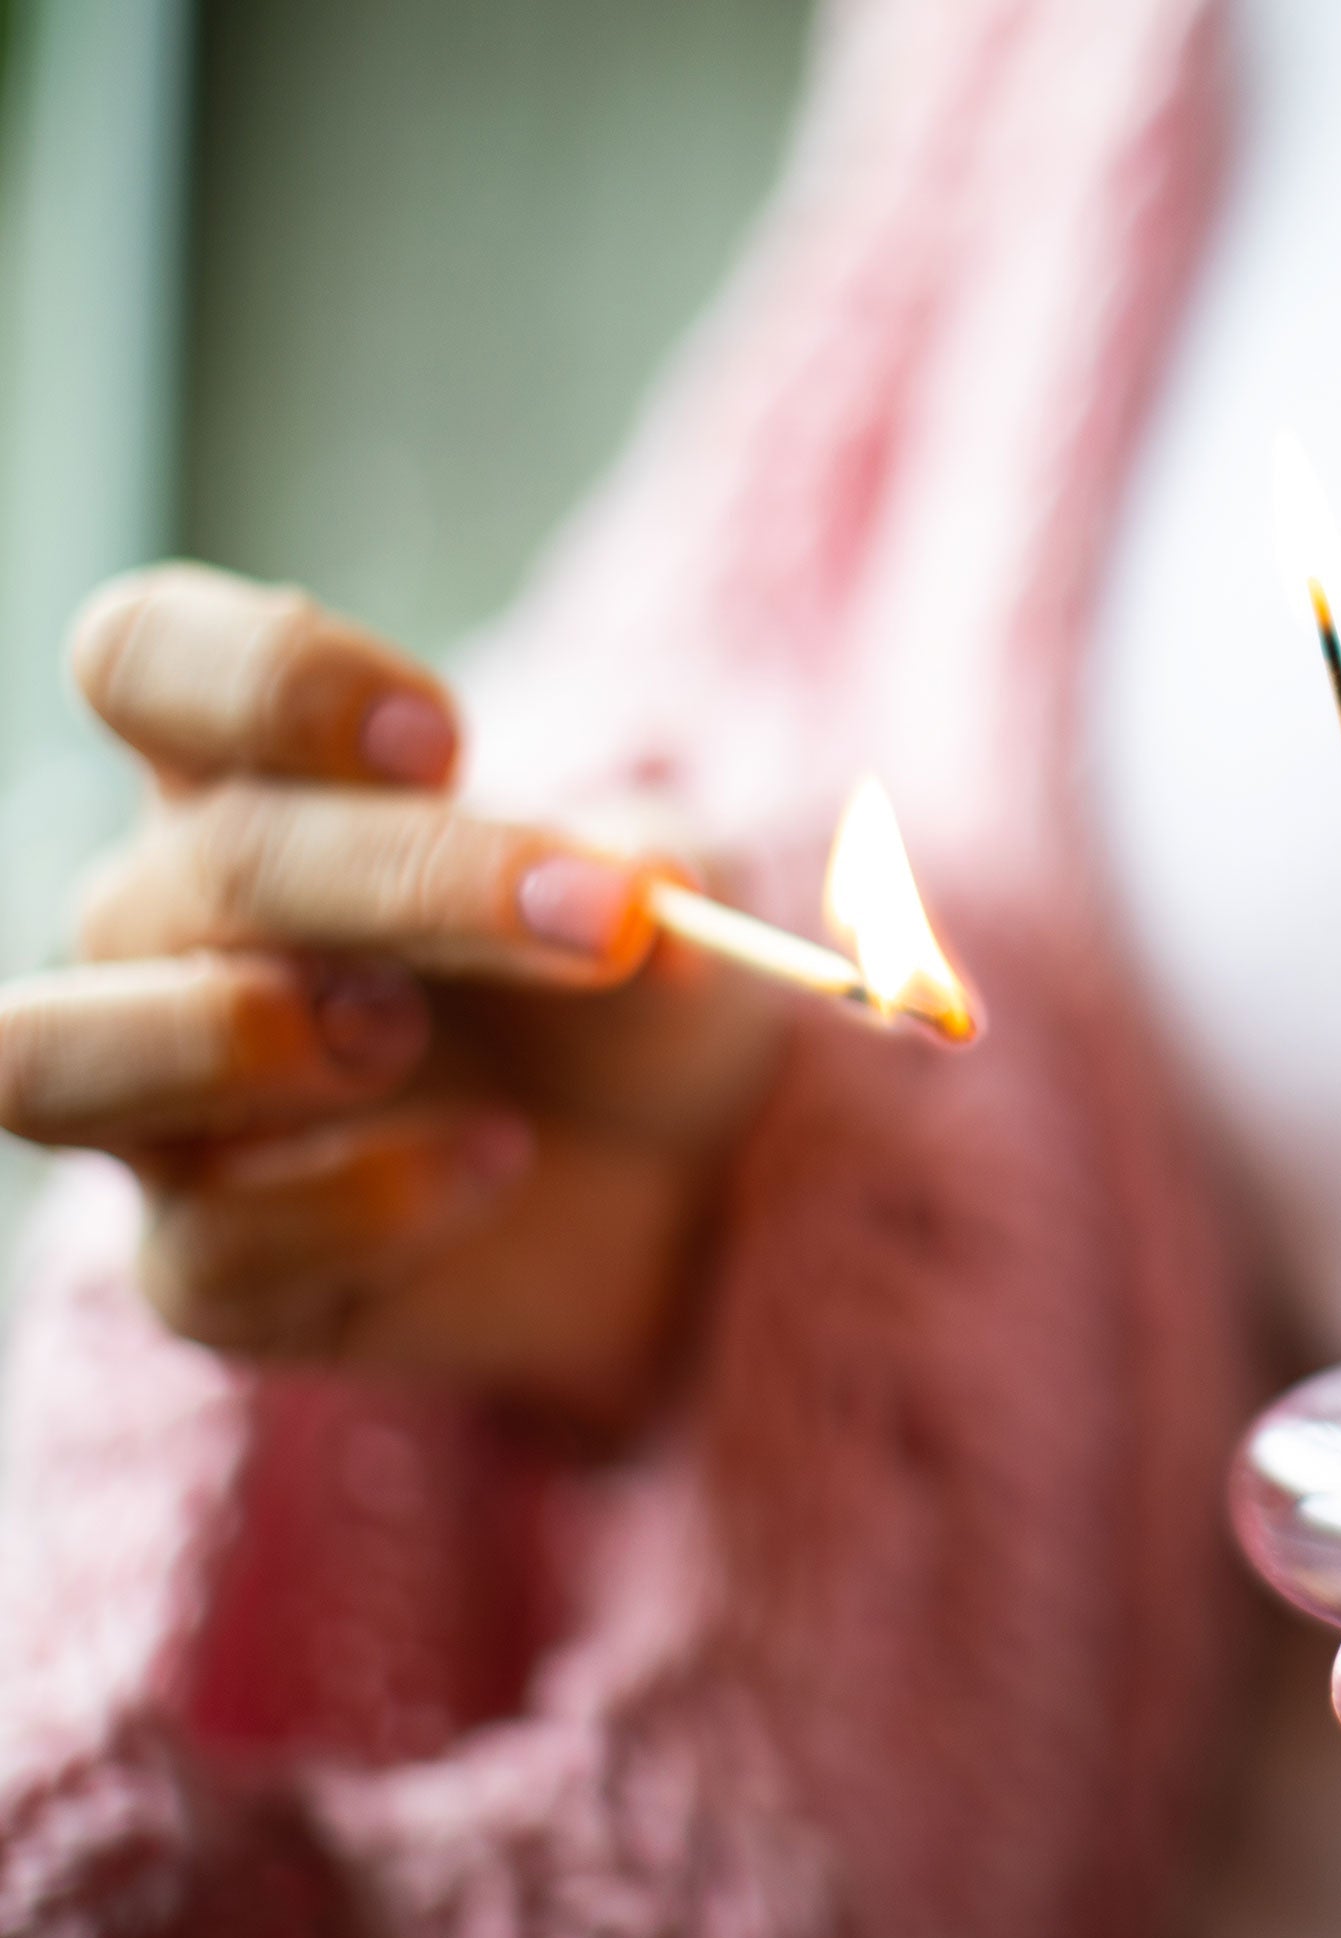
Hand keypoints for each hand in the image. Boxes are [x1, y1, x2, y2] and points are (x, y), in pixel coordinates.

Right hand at [0, 564, 781, 1422]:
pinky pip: (207, 1251)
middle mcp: (174, 937)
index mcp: (256, 788)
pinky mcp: (219, 1269)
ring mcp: (173, 1113)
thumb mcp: (666, 907)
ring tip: (399, 1035)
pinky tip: (498, 1165)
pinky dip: (357, 1207)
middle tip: (593, 920)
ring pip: (45, 1057)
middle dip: (402, 880)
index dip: (262, 679)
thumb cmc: (632, 994)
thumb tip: (647, 889)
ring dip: (225, 1035)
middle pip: (192, 870)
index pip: (144, 663)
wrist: (675, 1181)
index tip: (444, 738)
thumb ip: (650, 874)